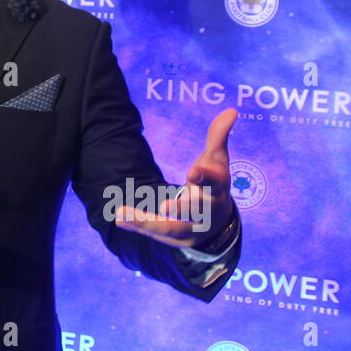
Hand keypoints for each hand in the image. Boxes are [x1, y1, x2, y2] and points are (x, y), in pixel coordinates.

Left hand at [115, 108, 237, 248]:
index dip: (205, 178)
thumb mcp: (217, 160)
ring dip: (146, 222)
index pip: (215, 183)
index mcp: (218, 189)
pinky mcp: (177, 240)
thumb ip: (218, 136)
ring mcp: (193, 229)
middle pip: (196, 211)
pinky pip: (156, 235)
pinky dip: (137, 228)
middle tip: (166, 206)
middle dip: (182, 208)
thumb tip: (232, 110)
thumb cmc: (214, 183)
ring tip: (121, 213)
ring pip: (171, 228)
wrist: (219, 223)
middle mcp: (207, 211)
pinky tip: (119, 219)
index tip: (192, 172)